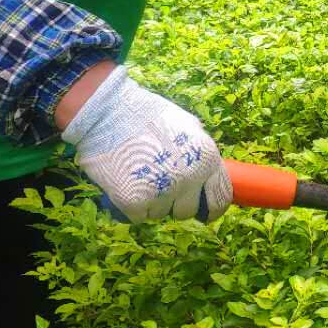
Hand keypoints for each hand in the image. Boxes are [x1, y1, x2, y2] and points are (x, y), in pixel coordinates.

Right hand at [60, 65, 231, 223]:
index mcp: (207, 159)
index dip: (212, 209)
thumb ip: (201, 152)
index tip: (203, 212)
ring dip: (152, 203)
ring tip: (139, 175)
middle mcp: (190, 178)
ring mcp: (163, 192)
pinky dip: (131, 206)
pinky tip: (125, 182)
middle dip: (176, 205)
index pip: (220, 198)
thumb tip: (208, 173)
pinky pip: (139, 216)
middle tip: (160, 188)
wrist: (108, 111)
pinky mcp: (135, 202)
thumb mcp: (187, 125)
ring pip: (161, 214)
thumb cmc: (146, 114)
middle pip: (187, 211)